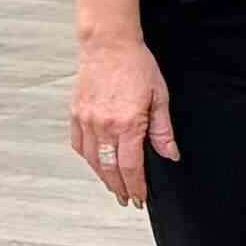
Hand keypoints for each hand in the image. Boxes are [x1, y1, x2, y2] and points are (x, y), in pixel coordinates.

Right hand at [68, 37, 178, 210]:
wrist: (108, 46)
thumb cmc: (137, 67)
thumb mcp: (160, 98)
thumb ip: (163, 130)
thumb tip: (170, 154)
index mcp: (127, 123)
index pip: (131, 166)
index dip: (136, 186)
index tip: (140, 199)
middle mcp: (103, 126)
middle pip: (110, 168)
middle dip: (120, 188)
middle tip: (127, 200)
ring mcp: (86, 120)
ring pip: (92, 160)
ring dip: (103, 177)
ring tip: (114, 187)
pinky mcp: (75, 114)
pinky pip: (78, 145)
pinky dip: (88, 158)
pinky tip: (96, 164)